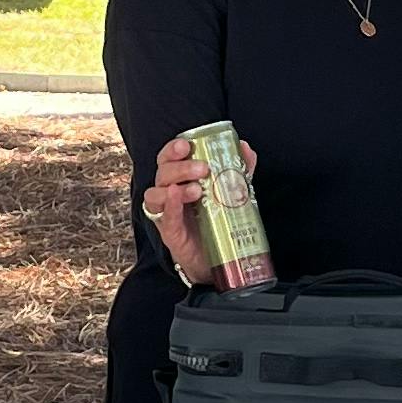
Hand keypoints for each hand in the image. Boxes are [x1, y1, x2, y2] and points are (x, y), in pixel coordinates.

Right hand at [143, 129, 252, 283]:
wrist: (217, 258)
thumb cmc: (217, 220)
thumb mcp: (230, 191)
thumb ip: (238, 169)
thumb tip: (246, 148)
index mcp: (180, 179)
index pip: (168, 158)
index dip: (172, 148)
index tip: (186, 144)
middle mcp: (168, 193)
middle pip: (163, 172)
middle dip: (180, 167)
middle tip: (203, 168)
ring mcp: (166, 213)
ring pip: (156, 193)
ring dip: (174, 185)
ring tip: (198, 189)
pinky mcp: (169, 233)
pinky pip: (164, 217)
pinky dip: (170, 206)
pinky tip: (177, 197)